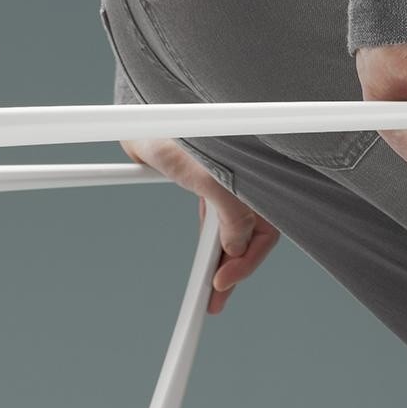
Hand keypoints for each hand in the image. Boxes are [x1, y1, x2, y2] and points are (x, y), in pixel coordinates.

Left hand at [118, 137, 279, 312]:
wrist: (139, 111)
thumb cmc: (172, 128)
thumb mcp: (203, 172)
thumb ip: (229, 210)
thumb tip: (237, 246)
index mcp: (258, 174)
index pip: (267, 228)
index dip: (247, 260)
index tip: (222, 283)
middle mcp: (248, 179)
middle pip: (252, 233)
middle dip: (236, 267)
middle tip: (216, 296)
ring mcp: (229, 181)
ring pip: (234, 228)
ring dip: (223, 257)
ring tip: (210, 289)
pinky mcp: (209, 181)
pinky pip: (218, 217)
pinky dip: (212, 239)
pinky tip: (207, 260)